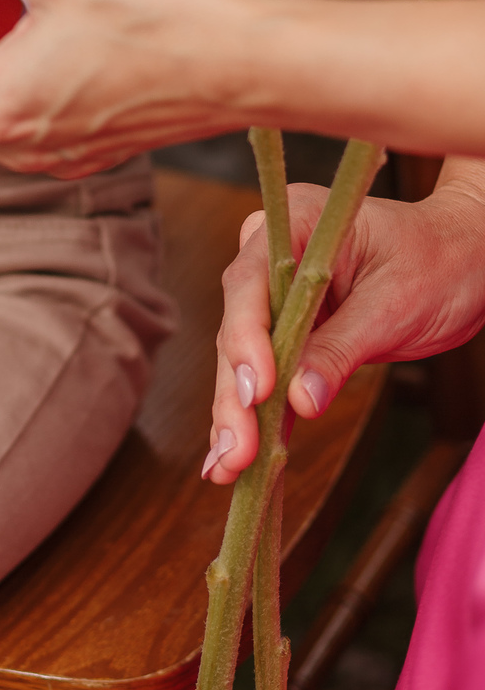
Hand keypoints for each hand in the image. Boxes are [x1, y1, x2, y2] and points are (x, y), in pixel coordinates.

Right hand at [204, 164, 484, 485]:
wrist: (464, 260)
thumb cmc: (437, 262)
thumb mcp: (393, 305)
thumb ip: (341, 348)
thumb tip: (300, 399)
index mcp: (294, 223)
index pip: (251, 282)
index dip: (246, 338)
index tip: (256, 390)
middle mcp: (271, 254)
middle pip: (239, 326)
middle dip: (236, 392)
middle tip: (234, 449)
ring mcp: (277, 295)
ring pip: (244, 359)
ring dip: (237, 414)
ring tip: (228, 466)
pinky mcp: (291, 332)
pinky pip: (270, 375)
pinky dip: (259, 417)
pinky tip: (239, 457)